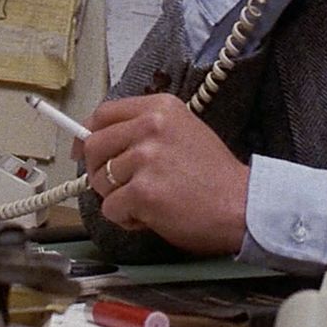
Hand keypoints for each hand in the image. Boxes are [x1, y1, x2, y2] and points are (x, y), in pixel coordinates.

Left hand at [76, 94, 248, 254]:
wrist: (243, 205)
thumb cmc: (214, 176)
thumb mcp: (183, 132)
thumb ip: (144, 131)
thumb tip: (98, 142)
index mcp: (160, 107)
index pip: (104, 113)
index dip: (88, 134)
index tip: (83, 150)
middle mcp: (150, 126)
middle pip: (94, 146)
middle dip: (98, 172)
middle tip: (120, 187)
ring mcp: (145, 158)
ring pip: (99, 181)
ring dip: (118, 198)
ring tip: (149, 201)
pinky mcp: (142, 191)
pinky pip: (110, 208)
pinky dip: (126, 218)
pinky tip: (151, 216)